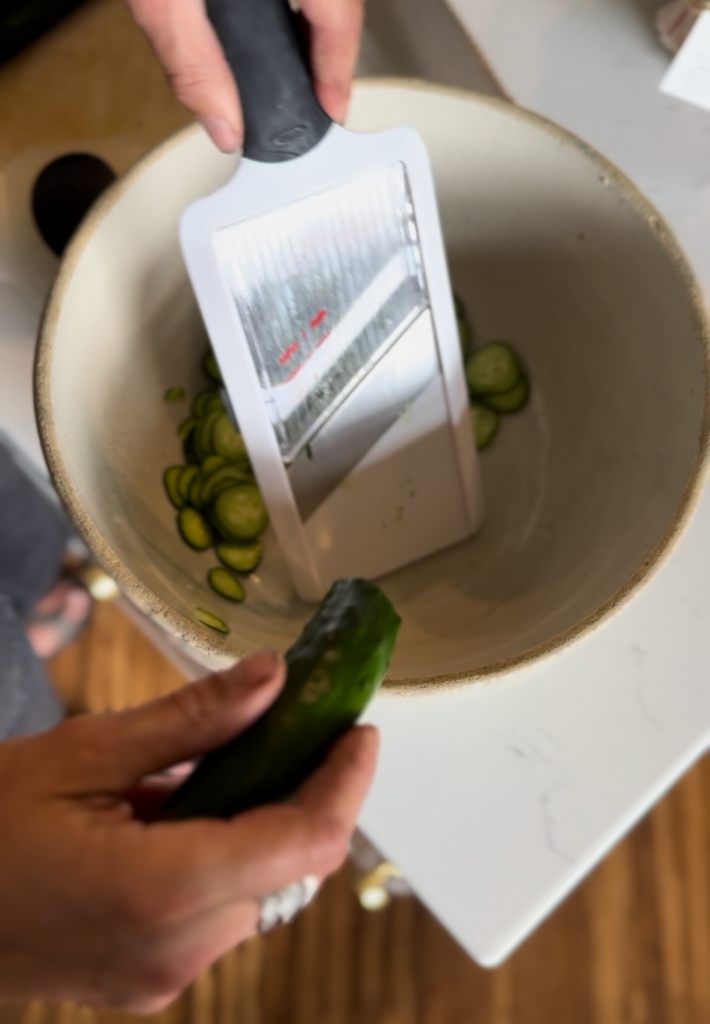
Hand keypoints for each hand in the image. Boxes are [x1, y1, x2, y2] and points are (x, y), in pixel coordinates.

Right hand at [0, 650, 378, 1010]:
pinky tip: (183, 810)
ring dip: (258, 825)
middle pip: (288, 867)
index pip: (304, 843)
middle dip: (303, 794)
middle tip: (297, 726)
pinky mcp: (146, 979)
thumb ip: (192, 720)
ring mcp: (161, 976)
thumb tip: (274, 678)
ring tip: (225, 762)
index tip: (359, 731)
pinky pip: (216, 912)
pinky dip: (222, 856)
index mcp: (162, 892)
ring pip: (257, 891)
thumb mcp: (85, 754)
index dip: (346, 784)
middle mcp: (175, 951)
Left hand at [125, 0, 363, 150]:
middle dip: (322, 58)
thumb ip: (192, 62)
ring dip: (305, 29)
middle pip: (334, 6)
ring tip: (291, 71)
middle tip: (316, 104)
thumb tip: (223, 124)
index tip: (333, 113)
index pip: (339, 17)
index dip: (338, 73)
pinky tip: (263, 27)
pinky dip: (286, 7)